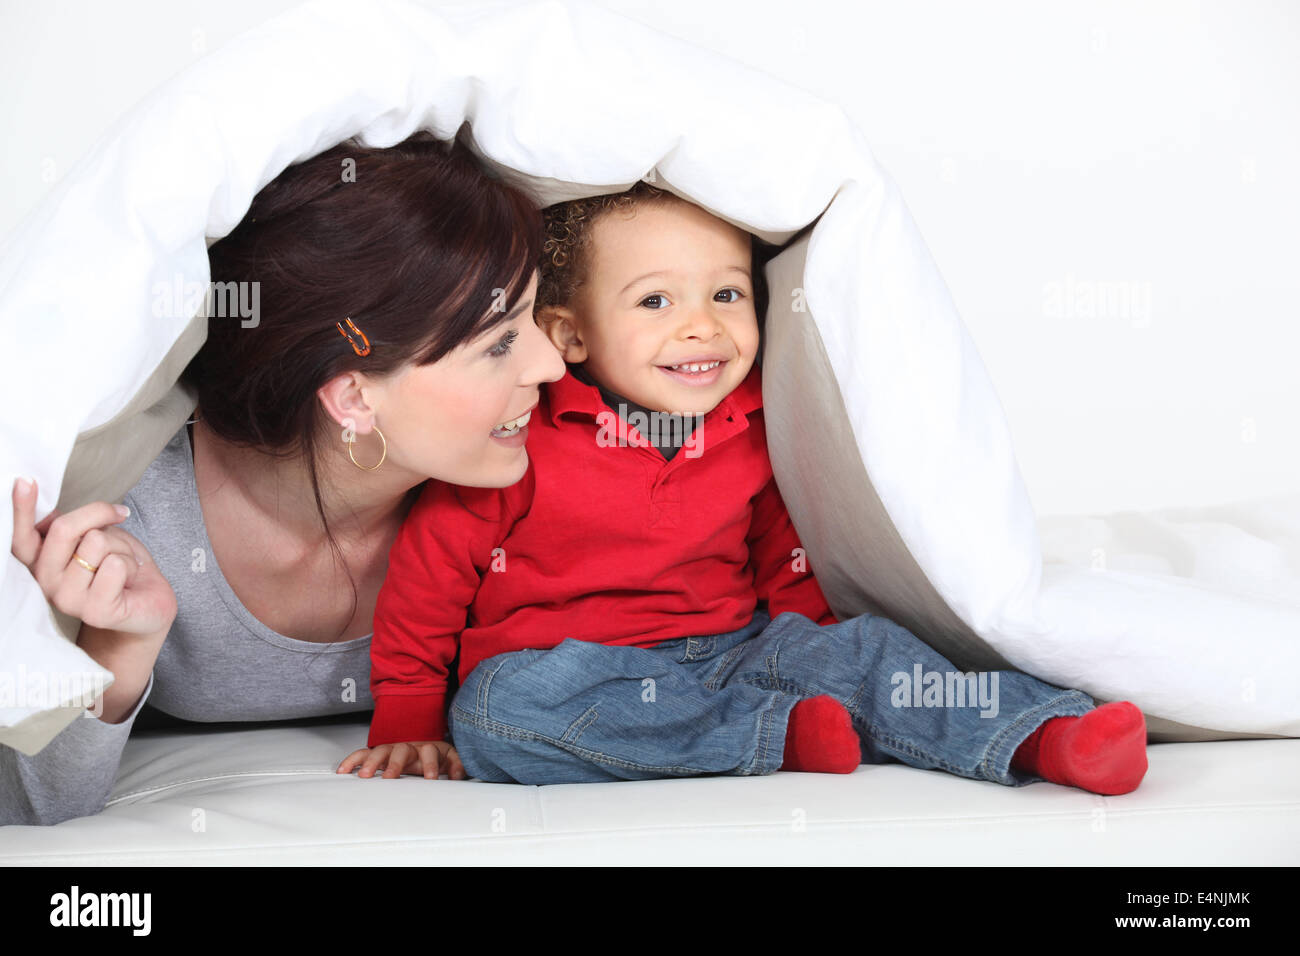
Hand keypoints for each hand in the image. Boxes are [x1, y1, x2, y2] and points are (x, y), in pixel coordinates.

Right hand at [11, 477, 176, 634]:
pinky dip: (131, 563)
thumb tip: (50, 510)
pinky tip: (129, 580)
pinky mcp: (95, 610)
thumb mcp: (94, 538)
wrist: (149, 603)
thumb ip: (73, 527)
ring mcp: (68, 599)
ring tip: (122, 564)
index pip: (22, 536)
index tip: (24, 481)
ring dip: (120, 546)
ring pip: (96, 542)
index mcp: (41, 562)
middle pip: (64, 529)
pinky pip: (115, 564)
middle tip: (118, 515)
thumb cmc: (119, 566)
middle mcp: (46, 582)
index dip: (22, 508)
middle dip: (98, 514)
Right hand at [338, 740, 466, 779]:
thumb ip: (457, 765)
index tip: (430, 779)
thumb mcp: (450, 758)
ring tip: (363, 776)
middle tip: (389, 777)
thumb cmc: (436, 756)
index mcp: (428, 748)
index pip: (429, 751)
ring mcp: (391, 749)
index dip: (430, 765)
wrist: (422, 744)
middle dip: (395, 764)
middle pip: (401, 750)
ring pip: (380, 751)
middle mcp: (408, 746)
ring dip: (371, 762)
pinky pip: (363, 754)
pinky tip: (343, 770)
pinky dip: (353, 760)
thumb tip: (459, 775)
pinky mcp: (378, 754)